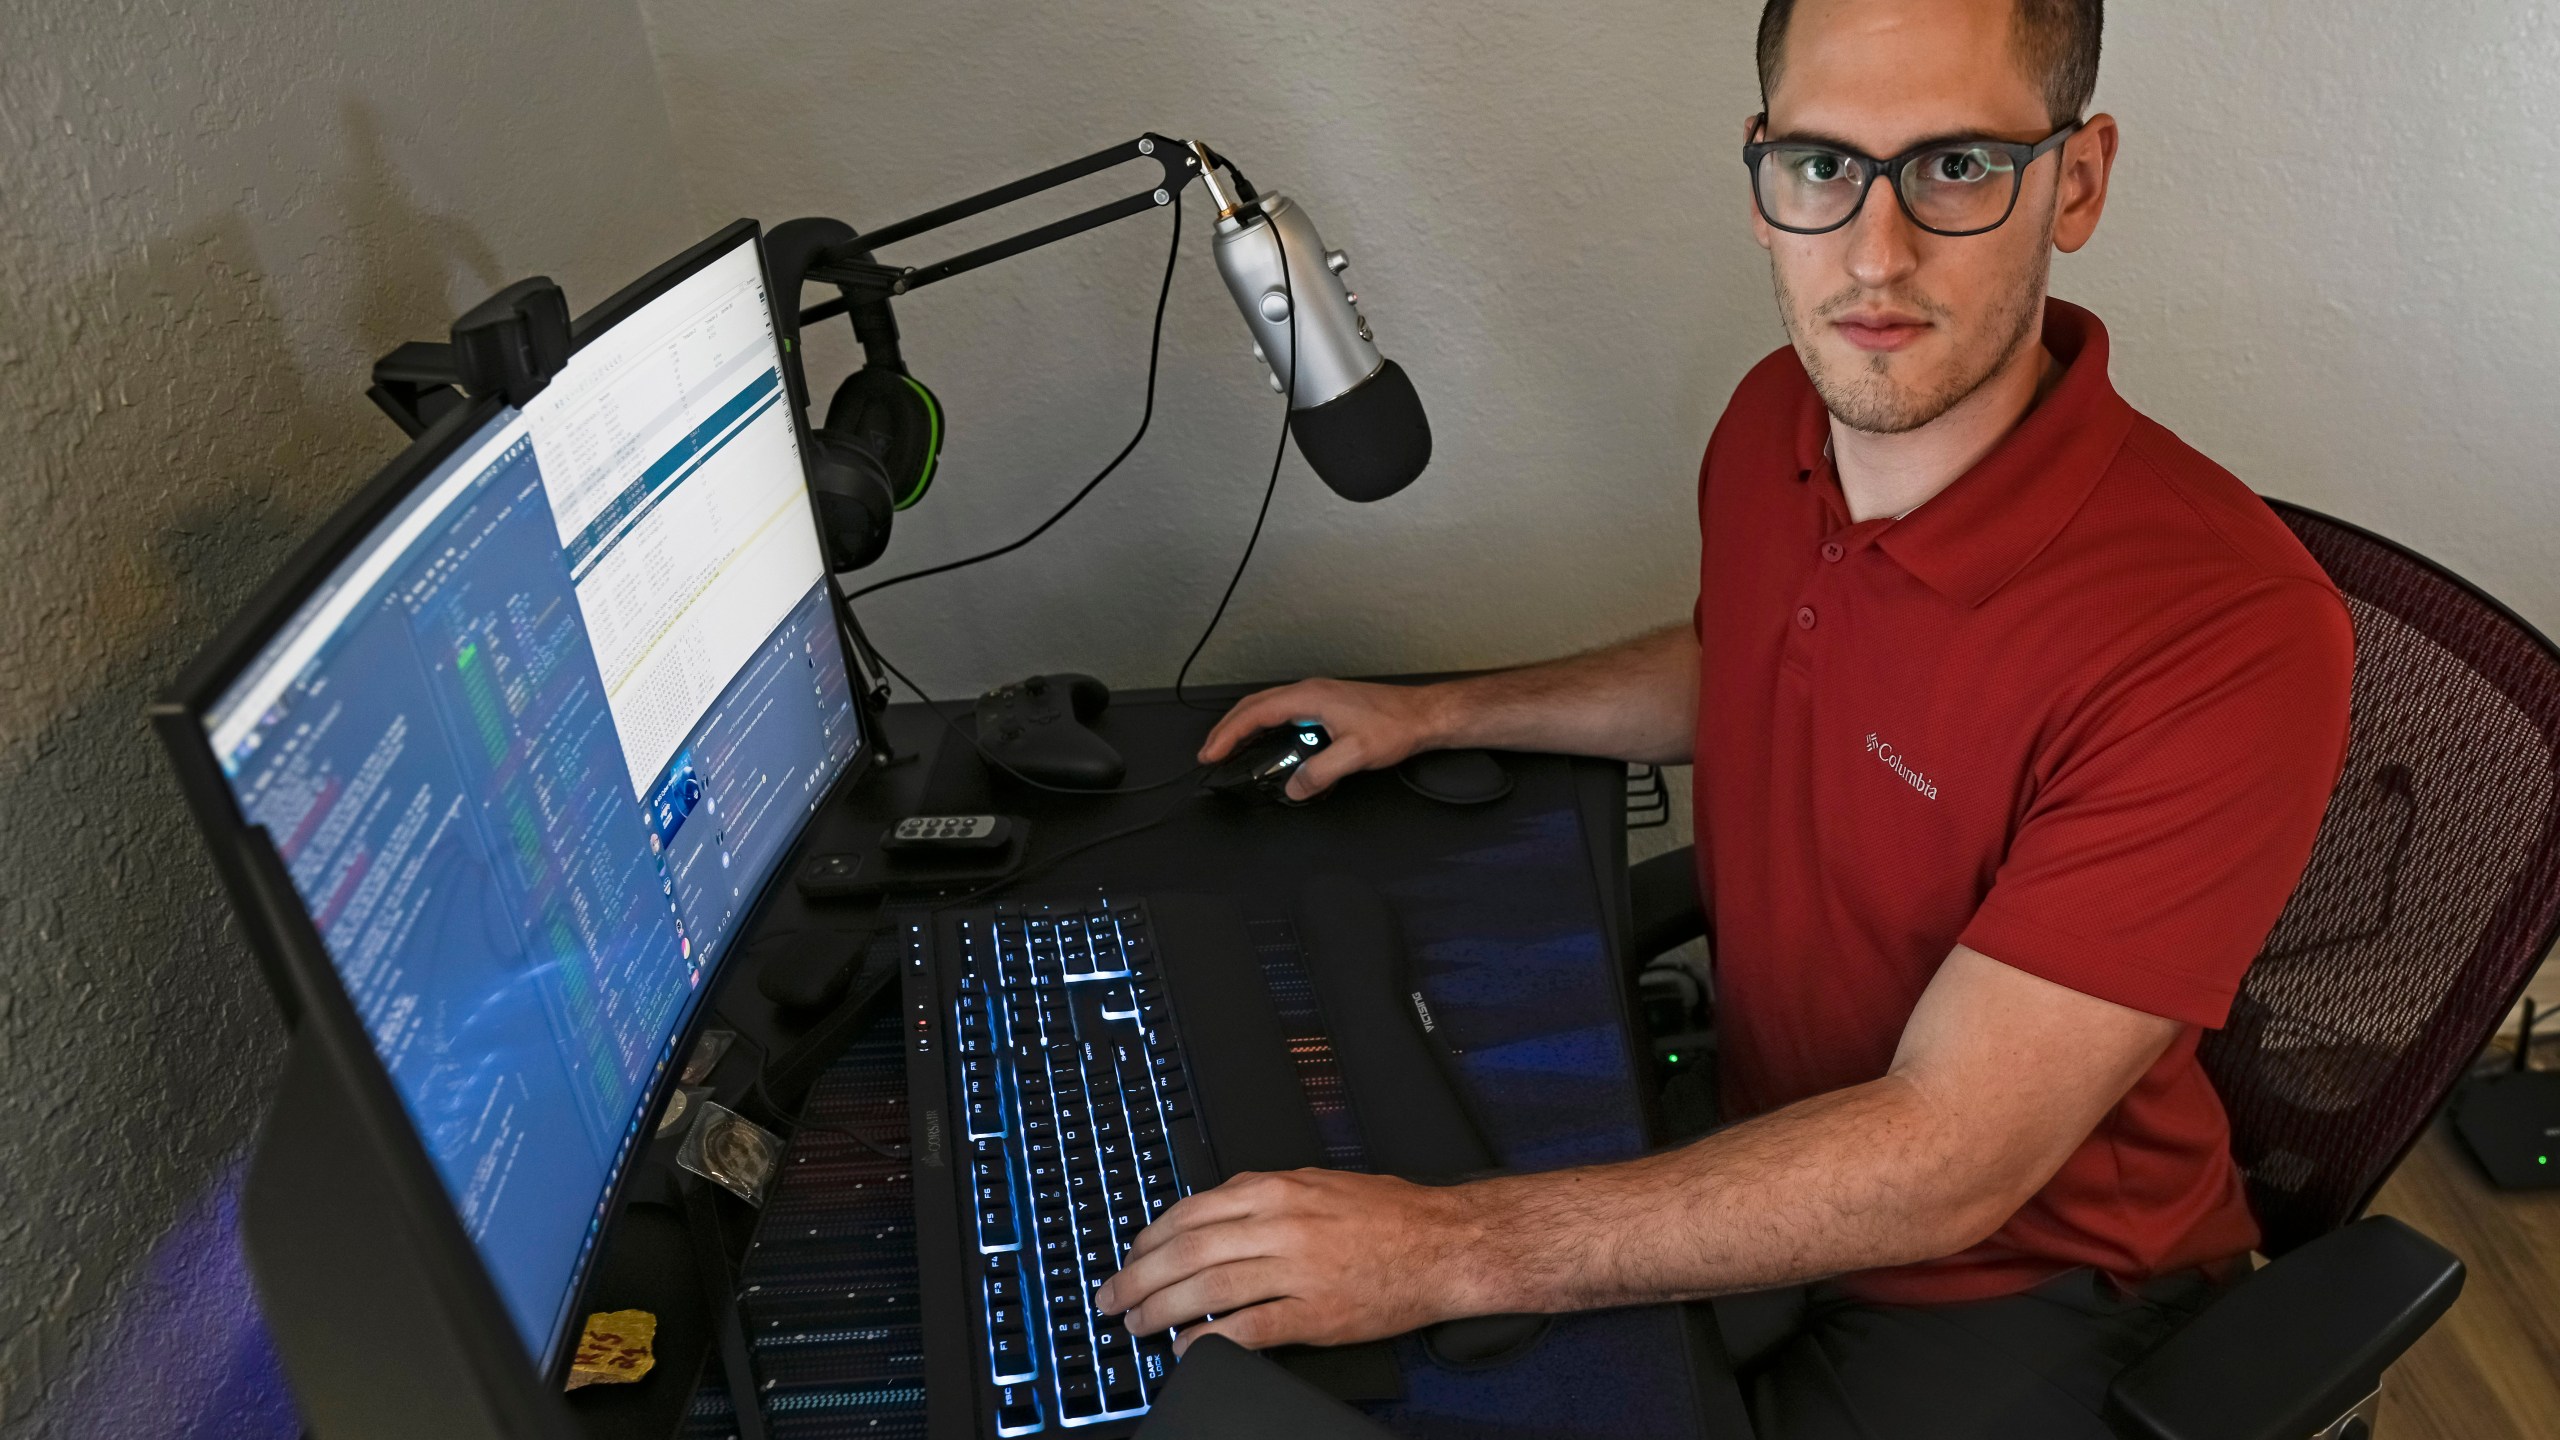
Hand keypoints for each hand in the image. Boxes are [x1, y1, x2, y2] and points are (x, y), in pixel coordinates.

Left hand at [1095, 1169, 1485, 1353]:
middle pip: (1187, 1252)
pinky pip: (1249, 1329)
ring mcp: (1296, 1270)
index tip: (1130, 1257)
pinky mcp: (1315, 1313)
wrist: (1445, 1244)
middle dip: (1139, 1278)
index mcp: (1275, 1189)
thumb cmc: (1388, 1214)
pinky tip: (1187, 1350)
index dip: (1149, 1240)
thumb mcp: (1316, 1183)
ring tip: (1138, 1324)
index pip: (1189, 1213)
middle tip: (1112, 1297)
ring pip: (1208, 1289)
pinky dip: (1210, 1341)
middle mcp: (1280, 1224)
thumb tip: (1208, 1217)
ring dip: (1162, 1310)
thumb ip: (1262, 1196)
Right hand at [1199, 679, 1447, 800]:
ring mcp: (1318, 695)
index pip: (1256, 714)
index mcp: (1310, 697)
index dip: (1229, 734)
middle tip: (1209, 753)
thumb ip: (1320, 773)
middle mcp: (1310, 691)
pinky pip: (1284, 711)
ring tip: (1229, 747)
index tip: (1211, 753)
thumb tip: (1293, 788)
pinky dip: (1265, 725)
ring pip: (1268, 707)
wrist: (1423, 715)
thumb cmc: (1395, 726)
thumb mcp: (1355, 755)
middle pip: (1255, 706)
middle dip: (1228, 729)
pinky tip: (1266, 741)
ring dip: (1245, 726)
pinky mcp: (1326, 704)